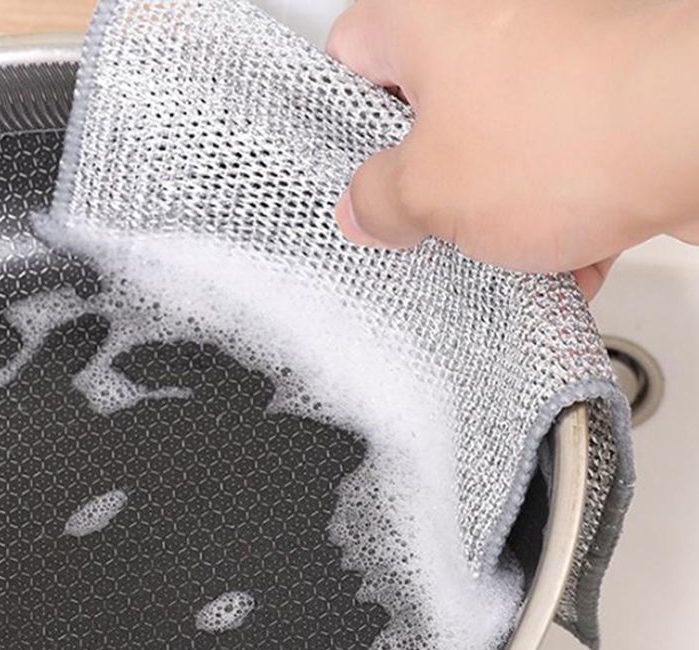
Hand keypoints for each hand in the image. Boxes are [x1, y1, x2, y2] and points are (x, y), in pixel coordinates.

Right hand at [327, 0, 698, 298]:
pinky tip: (560, 268)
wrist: (691, 137)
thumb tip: (365, 209)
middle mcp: (494, 20)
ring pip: (502, 147)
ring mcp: (557, 61)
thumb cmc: (566, 133)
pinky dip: (560, 217)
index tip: (349, 172)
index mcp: (427, 16)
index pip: (351, 49)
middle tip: (416, 227)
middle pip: (432, 110)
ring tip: (493, 261)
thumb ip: (381, 203)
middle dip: (427, 181)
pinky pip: (564, 167)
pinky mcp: (609, 105)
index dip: (342, 120)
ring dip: (496, 211)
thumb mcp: (430, 192)